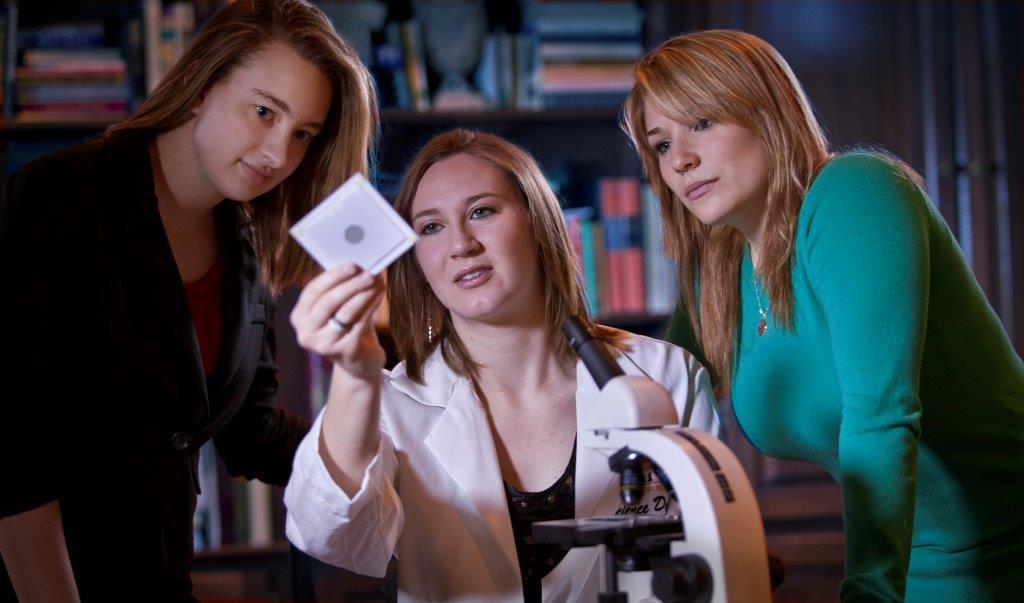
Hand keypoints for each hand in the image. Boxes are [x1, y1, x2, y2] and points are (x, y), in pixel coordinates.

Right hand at [290, 262, 385, 381]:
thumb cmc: (348, 330)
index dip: (332, 276)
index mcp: (299, 317)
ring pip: (346, 312)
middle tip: (367, 272)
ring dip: (363, 293)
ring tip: (377, 280)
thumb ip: (341, 289)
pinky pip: (360, 323)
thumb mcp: (338, 310)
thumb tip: (358, 264)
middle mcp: (306, 333)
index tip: (351, 265)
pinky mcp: (344, 351)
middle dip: (349, 285)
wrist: (359, 364)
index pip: (312, 291)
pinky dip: (371, 305)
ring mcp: (324, 344)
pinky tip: (379, 294)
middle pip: (328, 302)